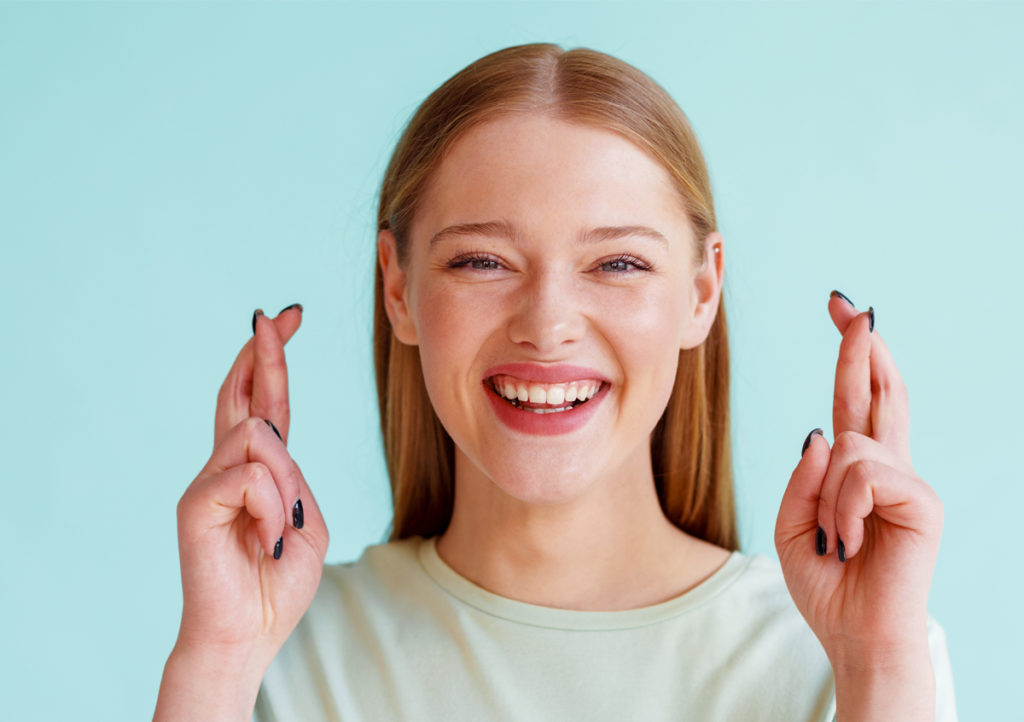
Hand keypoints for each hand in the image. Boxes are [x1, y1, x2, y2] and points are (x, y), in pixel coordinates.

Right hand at [157, 306, 328, 718]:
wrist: (249, 634)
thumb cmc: (278, 583)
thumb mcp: (306, 523)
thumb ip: (292, 478)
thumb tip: (262, 437)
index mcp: (259, 472)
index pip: (265, 405)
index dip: (272, 361)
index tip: (287, 317)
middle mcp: (227, 467)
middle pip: (243, 396)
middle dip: (264, 352)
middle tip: (278, 313)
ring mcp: (207, 480)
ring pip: (260, 437)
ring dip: (285, 483)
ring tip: (277, 529)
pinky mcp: (193, 501)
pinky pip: (250, 475)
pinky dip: (270, 507)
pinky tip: (262, 538)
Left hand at [774, 293, 943, 717]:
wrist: (853, 634)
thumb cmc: (826, 583)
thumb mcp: (792, 525)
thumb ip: (803, 478)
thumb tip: (820, 431)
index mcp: (856, 470)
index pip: (856, 399)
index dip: (852, 354)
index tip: (842, 310)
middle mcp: (886, 467)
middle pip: (878, 391)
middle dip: (861, 346)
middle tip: (852, 306)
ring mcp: (909, 481)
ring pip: (851, 443)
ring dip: (827, 496)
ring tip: (834, 539)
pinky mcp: (923, 502)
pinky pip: (863, 476)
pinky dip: (842, 510)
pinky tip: (848, 541)